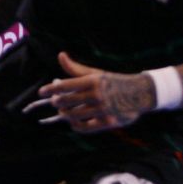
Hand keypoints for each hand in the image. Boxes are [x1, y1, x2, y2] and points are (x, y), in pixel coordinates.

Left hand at [27, 52, 153, 133]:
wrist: (141, 93)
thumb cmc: (113, 82)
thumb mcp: (96, 73)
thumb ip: (75, 69)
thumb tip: (60, 55)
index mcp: (93, 81)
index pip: (65, 85)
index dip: (50, 89)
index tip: (41, 92)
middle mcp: (97, 94)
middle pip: (66, 101)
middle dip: (57, 102)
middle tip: (56, 101)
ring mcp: (103, 109)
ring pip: (73, 115)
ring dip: (65, 114)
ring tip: (64, 111)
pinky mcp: (109, 122)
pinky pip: (85, 127)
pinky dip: (75, 125)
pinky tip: (73, 121)